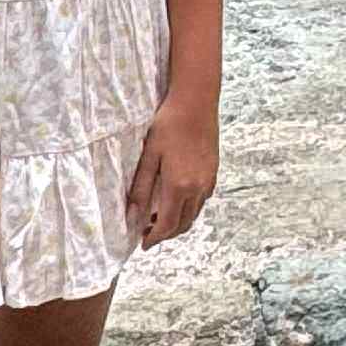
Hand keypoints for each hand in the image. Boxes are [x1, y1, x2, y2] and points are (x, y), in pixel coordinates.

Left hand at [124, 100, 216, 249]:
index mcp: (179, 185)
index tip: (143, 244)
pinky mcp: (213, 172)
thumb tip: (132, 214)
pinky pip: (202, 200)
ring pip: (194, 214)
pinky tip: (177, 200)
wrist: (197, 102)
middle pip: (182, 224)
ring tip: (159, 218)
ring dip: (178, 223)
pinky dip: (189, 209)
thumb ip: (140, 187)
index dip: (154, 238)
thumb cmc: (169, 124)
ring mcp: (208, 180)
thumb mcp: (149, 155)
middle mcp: (197, 187)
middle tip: (148, 234)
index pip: (166, 224)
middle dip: (165, 234)